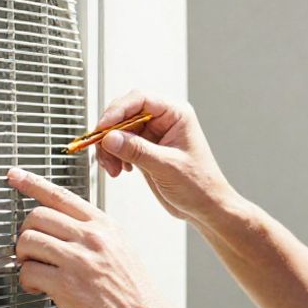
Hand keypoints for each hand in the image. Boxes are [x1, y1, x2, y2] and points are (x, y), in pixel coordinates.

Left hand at [7, 167, 178, 307]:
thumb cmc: (134, 294)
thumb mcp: (119, 249)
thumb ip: (91, 234)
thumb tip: (58, 230)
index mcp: (103, 225)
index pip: (60, 195)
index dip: (32, 182)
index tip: (15, 175)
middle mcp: (91, 237)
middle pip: (36, 216)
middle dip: (26, 234)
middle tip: (30, 251)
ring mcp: (79, 260)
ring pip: (28, 240)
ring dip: (22, 257)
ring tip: (34, 270)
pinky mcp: (67, 285)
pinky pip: (28, 271)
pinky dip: (26, 281)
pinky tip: (38, 288)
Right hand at [94, 90, 233, 224]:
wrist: (206, 207)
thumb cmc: (200, 185)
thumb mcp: (166, 166)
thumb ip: (137, 150)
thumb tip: (110, 137)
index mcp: (176, 114)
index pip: (140, 100)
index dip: (118, 110)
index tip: (103, 127)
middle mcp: (163, 121)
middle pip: (125, 113)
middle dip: (110, 132)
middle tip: (101, 149)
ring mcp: (153, 135)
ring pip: (119, 131)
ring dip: (109, 148)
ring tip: (113, 168)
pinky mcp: (145, 150)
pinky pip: (121, 146)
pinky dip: (113, 156)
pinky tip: (119, 170)